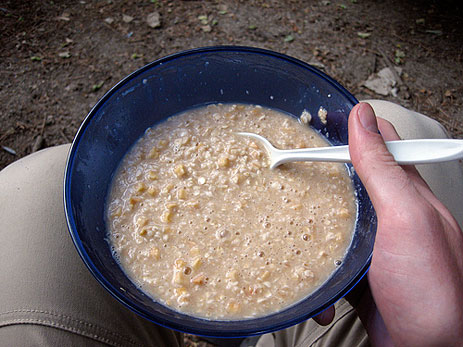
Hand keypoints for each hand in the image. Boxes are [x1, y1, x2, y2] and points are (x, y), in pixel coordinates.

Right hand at [316, 103, 462, 345]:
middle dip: (322, 174)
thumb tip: (363, 119)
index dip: (351, 129)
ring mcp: (374, 245)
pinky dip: (318, 266)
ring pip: (335, 219)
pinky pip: (331, 258)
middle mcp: (392, 216)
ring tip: (289, 221)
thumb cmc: (431, 291)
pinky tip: (315, 277)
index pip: (380, 144)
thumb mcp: (406, 218)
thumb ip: (383, 169)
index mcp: (409, 193)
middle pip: (352, 181)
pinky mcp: (360, 273)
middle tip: (292, 165)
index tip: (318, 120)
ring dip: (312, 223)